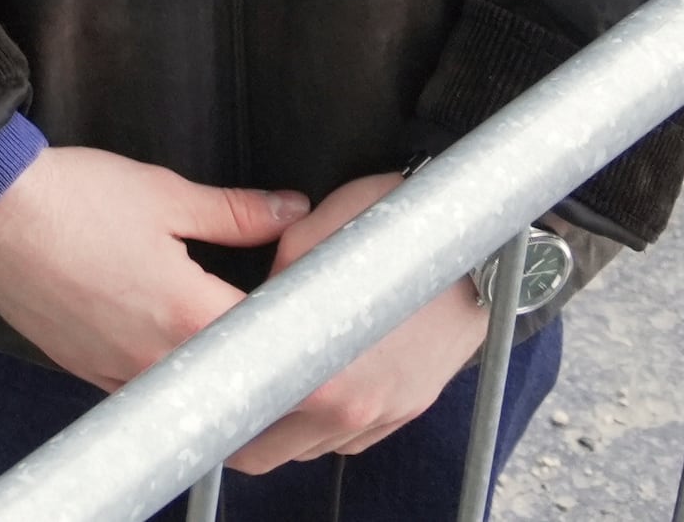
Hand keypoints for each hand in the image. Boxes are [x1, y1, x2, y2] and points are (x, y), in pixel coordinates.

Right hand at [0, 144, 313, 390]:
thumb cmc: (74, 200)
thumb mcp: (165, 193)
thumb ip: (236, 212)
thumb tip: (289, 209)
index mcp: (190, 313)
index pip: (270, 343)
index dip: (298, 331)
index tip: (311, 316)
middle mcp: (159, 358)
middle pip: (232, 380)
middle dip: (260, 360)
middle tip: (271, 327)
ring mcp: (120, 372)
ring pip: (188, 392)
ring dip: (212, 372)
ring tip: (219, 334)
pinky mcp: (87, 371)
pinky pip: (143, 390)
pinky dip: (165, 375)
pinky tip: (166, 344)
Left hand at [223, 174, 490, 473]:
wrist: (489, 252)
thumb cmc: (405, 232)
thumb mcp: (317, 235)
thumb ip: (272, 274)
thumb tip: (247, 294)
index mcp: (325, 379)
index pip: (243, 423)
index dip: (211, 405)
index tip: (194, 384)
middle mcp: (355, 411)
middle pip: (269, 450)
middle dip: (239, 426)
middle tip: (221, 385)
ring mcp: (386, 414)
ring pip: (309, 446)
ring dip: (282, 423)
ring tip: (268, 377)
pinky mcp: (408, 408)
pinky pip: (350, 436)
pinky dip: (324, 420)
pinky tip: (316, 379)